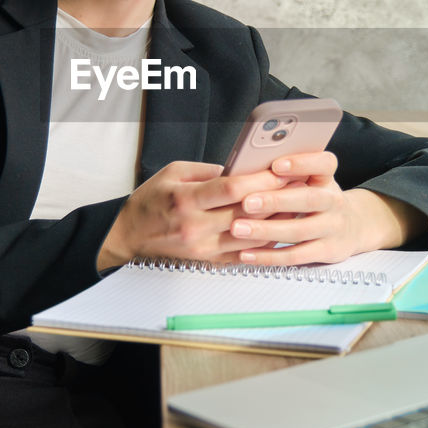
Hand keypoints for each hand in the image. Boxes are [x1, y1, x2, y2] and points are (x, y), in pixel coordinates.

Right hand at [96, 161, 289, 269]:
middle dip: (276, 198)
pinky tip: (279, 229)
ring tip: (296, 207)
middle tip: (298, 185)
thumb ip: (207, 169)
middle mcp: (196, 226)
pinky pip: (245, 254)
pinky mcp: (208, 260)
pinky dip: (264, 243)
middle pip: (247, 213)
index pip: (232, 189)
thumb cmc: (150, 201)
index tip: (281, 171)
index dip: (261, 180)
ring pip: (251, 237)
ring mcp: (203, 247)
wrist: (129, 235)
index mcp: (186, 199)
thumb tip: (240, 168)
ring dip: (277, 222)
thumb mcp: (172, 172)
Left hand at [226, 152, 427, 265]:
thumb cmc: (317, 199)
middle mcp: (333, 201)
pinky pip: (295, 256)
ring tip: (238, 228)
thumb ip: (287, 175)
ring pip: (298, 231)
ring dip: (266, 230)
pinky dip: (269, 256)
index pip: (324, 164)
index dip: (301, 164)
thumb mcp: (311, 180)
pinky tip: (246, 253)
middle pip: (308, 199)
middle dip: (275, 201)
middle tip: (246, 202)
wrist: (353, 227)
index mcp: (326, 178)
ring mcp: (333, 228)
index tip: (275, 165)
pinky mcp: (327, 252)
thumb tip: (247, 170)